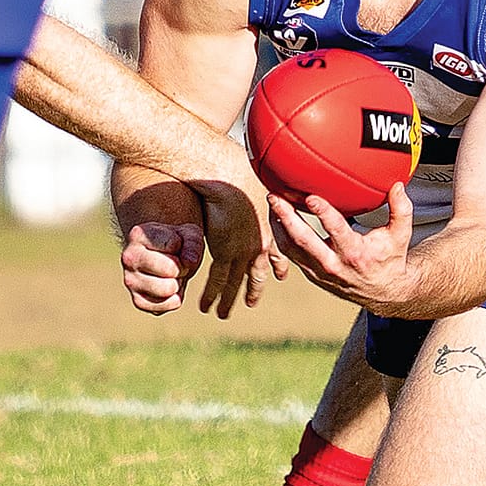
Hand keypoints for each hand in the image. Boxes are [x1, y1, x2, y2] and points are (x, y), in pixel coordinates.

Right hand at [119, 221, 204, 314]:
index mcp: (138, 235)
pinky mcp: (138, 301)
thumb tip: (188, 262)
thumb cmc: (177, 242)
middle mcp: (129, 258)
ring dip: (178, 283)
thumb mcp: (188, 234)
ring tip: (173, 274)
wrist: (165, 256)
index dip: (183, 245)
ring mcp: (130, 281)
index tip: (177, 243)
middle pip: (170, 269)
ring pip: (167, 290)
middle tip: (178, 263)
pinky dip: (175, 298)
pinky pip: (167, 305)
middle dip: (182, 267)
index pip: (173, 244)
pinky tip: (169, 285)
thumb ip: (192, 243)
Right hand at [191, 162, 286, 319]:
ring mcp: (243, 251)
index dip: (277, 264)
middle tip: (250, 302)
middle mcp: (259, 242)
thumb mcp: (256, 183)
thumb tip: (255, 182)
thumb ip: (256, 192)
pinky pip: (218, 280)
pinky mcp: (225, 253)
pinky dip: (211, 294)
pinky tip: (205, 305)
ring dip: (228, 300)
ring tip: (222, 314)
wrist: (228, 176)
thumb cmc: (238, 170)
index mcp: (268, 226)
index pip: (276, 250)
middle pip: (257, 272)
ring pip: (236, 282)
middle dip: (254, 289)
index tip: (280, 275)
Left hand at [268, 183, 416, 312]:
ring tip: (272, 202)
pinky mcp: (312, 273)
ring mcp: (319, 271)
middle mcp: (333, 264)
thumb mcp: (401, 235)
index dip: (323, 214)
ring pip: (291, 248)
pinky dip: (281, 236)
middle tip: (275, 196)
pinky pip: (291, 254)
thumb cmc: (390, 259)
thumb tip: (398, 185)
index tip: (311, 197)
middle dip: (287, 217)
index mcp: (355, 253)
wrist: (384, 293)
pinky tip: (276, 218)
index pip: (336, 231)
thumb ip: (401, 209)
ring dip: (278, 225)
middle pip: (303, 240)